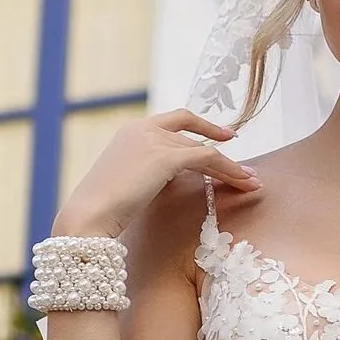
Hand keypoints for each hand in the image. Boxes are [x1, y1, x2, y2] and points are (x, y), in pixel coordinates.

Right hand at [53, 113, 258, 240]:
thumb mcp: (123, 184)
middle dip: (213, 133)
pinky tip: (244, 182)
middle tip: (235, 140)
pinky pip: (207, 159)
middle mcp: (141, 128)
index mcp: (128, 131)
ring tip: (251, 180)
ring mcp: (154, 139)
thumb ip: (144, 175)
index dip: (193, 128)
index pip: (168, 123)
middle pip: (187, 126)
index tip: (213, 136)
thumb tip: (161, 183)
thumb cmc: (100, 212)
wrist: (88, 216)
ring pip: (202, 147)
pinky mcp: (166, 156)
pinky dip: (229, 170)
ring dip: (230, 165)